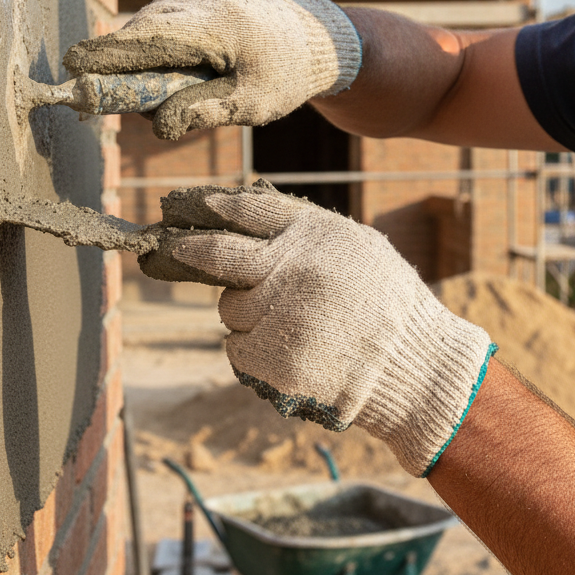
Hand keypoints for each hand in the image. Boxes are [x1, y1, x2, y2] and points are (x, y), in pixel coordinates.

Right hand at [62, 0, 361, 139]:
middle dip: (126, 71)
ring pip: (147, 28)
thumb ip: (205, 111)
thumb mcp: (254, 103)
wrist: (311, 37)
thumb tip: (158, 125)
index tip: (71, 66)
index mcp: (217, 20)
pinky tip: (190, 68)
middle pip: (141, 35)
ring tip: (187, 86)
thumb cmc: (285, 73)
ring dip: (147, 62)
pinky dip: (160, 49)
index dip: (108, 54)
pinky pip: (159, 21)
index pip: (149, 36)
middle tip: (122, 106)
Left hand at [139, 183, 495, 476]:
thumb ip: (306, 232)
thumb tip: (246, 210)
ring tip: (296, 325)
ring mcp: (278, 314)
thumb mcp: (357, 247)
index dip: (207, 206)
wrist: (414, 369)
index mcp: (313, 234)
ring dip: (248, 313)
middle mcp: (291, 267)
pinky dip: (254, 350)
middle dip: (183, 250)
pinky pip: (237, 346)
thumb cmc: (387, 305)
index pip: (246, 209)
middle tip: (159, 250)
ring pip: (230, 307)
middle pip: (216, 253)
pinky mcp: (270, 358)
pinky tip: (292, 352)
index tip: (179, 206)